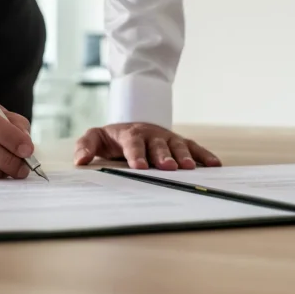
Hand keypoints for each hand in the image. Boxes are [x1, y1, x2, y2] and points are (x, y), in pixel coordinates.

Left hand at [74, 123, 220, 170]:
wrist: (130, 126)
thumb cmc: (112, 137)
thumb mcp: (94, 137)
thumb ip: (85, 146)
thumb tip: (80, 161)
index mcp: (130, 134)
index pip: (133, 144)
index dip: (136, 155)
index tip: (139, 167)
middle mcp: (151, 134)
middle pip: (158, 145)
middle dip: (163, 156)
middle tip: (168, 168)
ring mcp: (166, 137)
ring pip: (177, 145)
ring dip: (184, 156)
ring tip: (189, 168)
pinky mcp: (179, 142)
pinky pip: (193, 147)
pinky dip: (204, 155)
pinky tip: (214, 165)